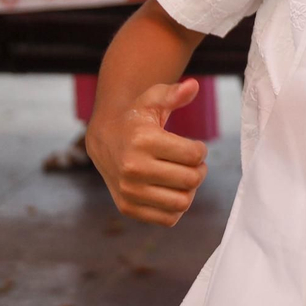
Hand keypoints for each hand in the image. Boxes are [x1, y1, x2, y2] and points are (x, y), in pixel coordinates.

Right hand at [85, 80, 208, 225]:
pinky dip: (176, 207)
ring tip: (181, 176)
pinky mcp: (128, 208)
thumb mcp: (152, 99)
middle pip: (191, 179)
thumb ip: (174, 93)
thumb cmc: (136, 118)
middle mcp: (133, 168)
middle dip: (198, 170)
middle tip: (190, 162)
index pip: (194, 155)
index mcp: (143, 141)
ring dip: (189, 190)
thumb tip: (193, 86)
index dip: (200, 150)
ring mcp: (129, 191)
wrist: (104, 138)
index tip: (192, 146)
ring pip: (182, 202)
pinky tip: (170, 190)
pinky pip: (168, 219)